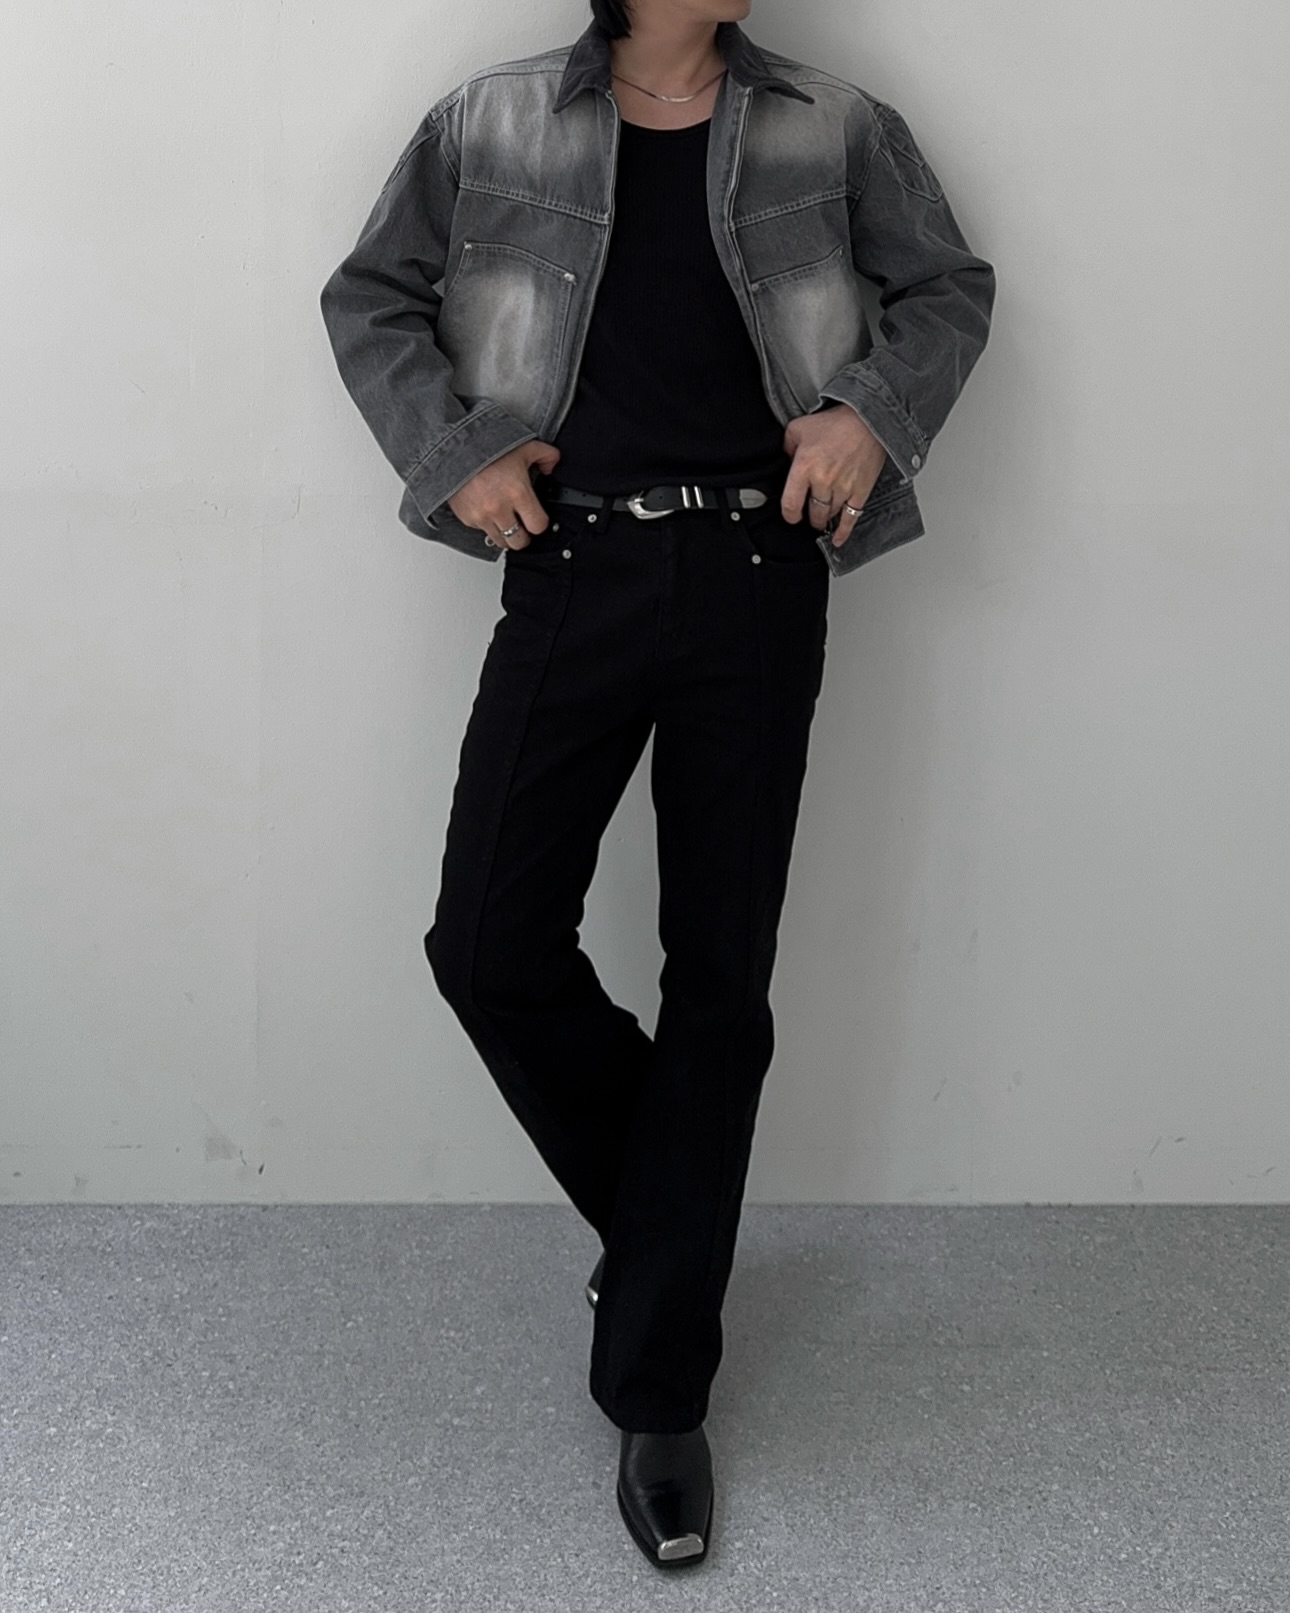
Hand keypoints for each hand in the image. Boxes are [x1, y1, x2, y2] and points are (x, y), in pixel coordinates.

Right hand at [448, 440, 562, 548]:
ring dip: (507, 534)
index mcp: (518, 493)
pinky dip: (488, 525)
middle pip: (520, 542)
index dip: (540, 523)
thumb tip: (551, 466)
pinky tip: (489, 511)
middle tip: (523, 525)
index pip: (538, 526)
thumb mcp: (524, 446)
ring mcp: (482, 516)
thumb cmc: (487, 447)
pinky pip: (482, 532)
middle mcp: (499, 509)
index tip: (537, 517)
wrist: (454, 448)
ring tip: (507, 521)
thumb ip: (546, 455)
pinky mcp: (467, 518)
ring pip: (501, 542)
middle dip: (524, 535)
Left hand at [781, 404, 887, 546]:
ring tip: (823, 517)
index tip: (791, 516)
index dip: (789, 514)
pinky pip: (850, 518)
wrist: (867, 418)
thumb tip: (784, 460)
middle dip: (810, 517)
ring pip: (829, 515)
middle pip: (812, 513)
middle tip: (809, 515)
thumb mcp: (799, 428)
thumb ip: (787, 447)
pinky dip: (843, 531)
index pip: (790, 504)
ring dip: (824, 519)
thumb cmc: (835, 422)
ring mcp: (843, 488)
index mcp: (804, 467)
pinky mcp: (860, 491)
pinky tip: (837, 539)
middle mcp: (823, 481)